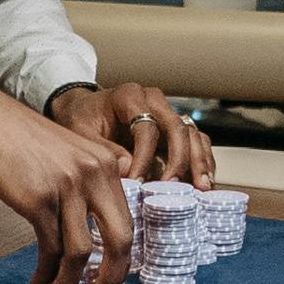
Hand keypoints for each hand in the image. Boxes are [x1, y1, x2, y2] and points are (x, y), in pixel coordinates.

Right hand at [0, 74, 135, 283]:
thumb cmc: (17, 138)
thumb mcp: (65, 154)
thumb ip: (86, 186)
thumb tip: (96, 238)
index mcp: (107, 164)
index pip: (127, 221)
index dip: (121, 261)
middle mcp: (95, 174)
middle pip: (119, 240)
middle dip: (110, 280)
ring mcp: (68, 186)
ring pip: (81, 252)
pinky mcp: (39, 198)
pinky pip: (50, 249)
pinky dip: (46, 274)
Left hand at [56, 80, 213, 188]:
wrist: (84, 109)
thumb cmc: (82, 118)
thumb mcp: (81, 131)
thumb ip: (103, 149)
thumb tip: (129, 169)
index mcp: (130, 96)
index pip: (146, 128)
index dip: (144, 158)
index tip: (137, 183)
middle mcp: (154, 101)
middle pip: (178, 128)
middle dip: (180, 160)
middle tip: (176, 186)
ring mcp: (167, 113)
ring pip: (193, 134)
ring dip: (199, 162)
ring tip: (201, 187)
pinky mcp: (173, 128)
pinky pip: (196, 141)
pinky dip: (202, 161)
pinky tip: (203, 182)